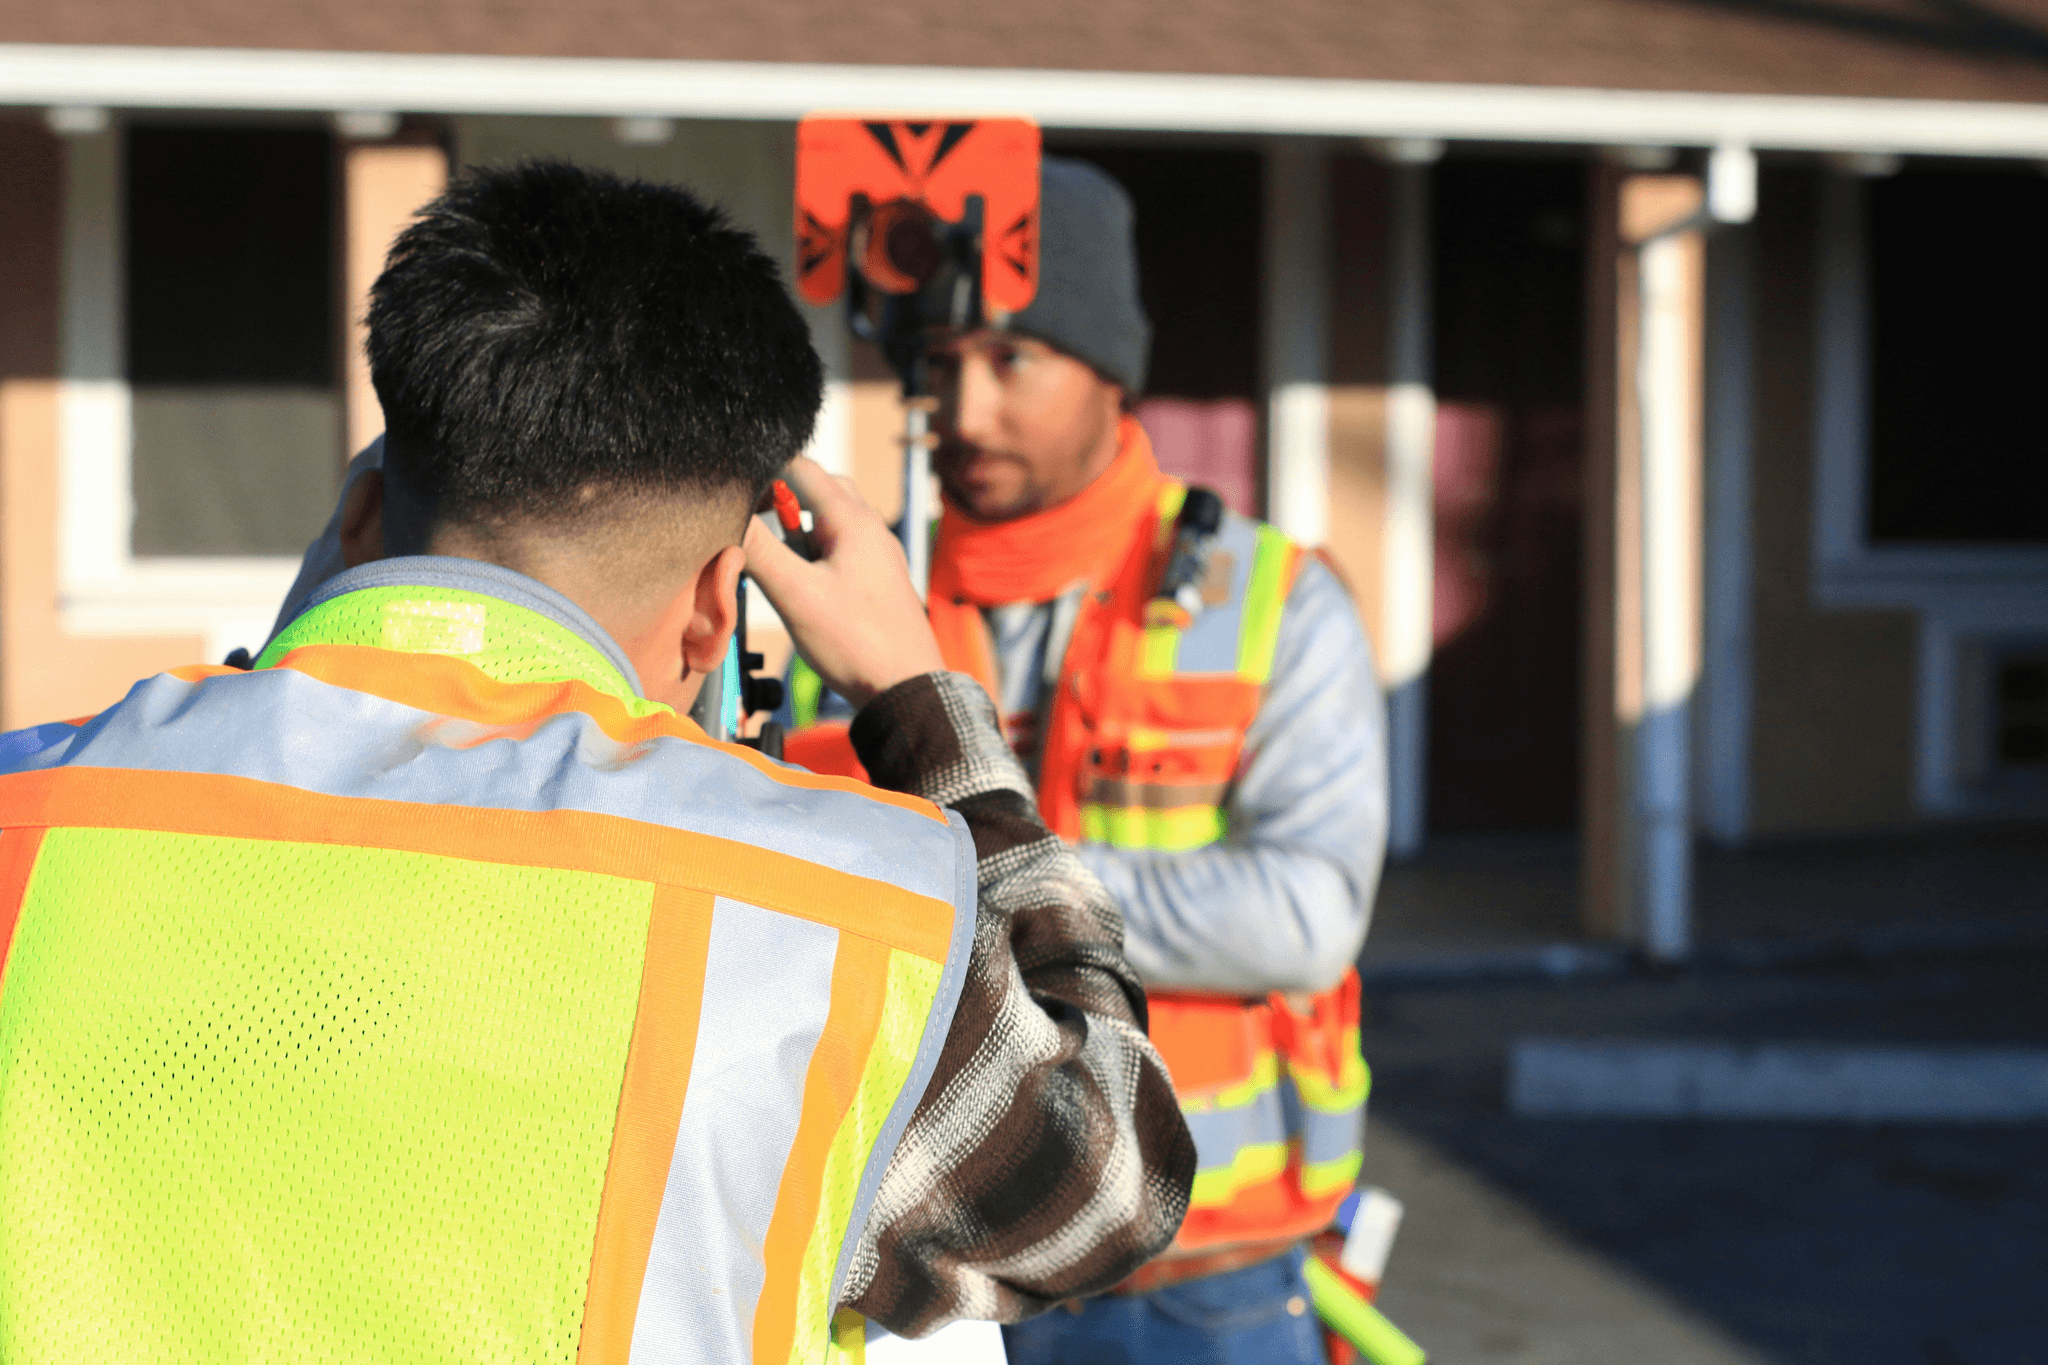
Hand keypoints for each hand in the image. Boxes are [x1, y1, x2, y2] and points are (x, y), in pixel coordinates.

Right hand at [743, 457, 943, 708]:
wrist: (906, 690)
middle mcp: (871, 529)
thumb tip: (725, 516)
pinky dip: (817, 557)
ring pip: (830, 524)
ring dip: (799, 535)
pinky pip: (843, 551)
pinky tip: (804, 590)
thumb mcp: (796, 594)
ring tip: (782, 570)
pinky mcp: (879, 581)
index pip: (802, 468)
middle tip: (757, 532)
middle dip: (783, 504)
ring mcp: (878, 555)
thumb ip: (759, 551)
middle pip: (820, 491)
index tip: (738, 500)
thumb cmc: (857, 642)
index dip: (764, 475)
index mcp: (853, 520)